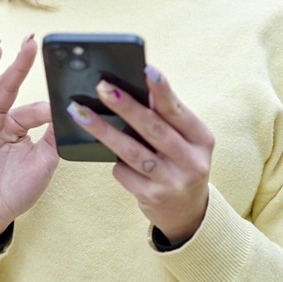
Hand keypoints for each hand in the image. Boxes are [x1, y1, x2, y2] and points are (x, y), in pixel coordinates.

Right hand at [0, 34, 58, 242]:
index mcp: (16, 125)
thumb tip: (69, 109)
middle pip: (3, 85)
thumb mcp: (45, 163)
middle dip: (15, 63)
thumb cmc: (18, 190)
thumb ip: (53, 136)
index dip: (45, 106)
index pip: (31, 107)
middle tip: (28, 41)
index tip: (61, 99)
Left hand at [67, 65, 213, 245]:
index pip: (178, 110)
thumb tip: (135, 85)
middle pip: (153, 129)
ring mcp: (172, 182)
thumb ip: (166, 116)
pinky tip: (107, 152)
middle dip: (125, 106)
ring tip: (80, 112)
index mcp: (202, 139)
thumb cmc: (179, 162)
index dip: (162, 90)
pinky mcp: (152, 197)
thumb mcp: (185, 140)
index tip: (146, 69)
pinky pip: (123, 172)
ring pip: (132, 151)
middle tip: (103, 87)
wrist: (187, 212)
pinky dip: (113, 161)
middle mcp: (191, 162)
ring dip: (103, 130)